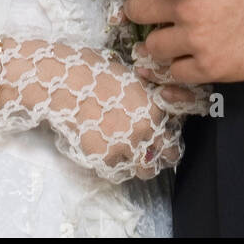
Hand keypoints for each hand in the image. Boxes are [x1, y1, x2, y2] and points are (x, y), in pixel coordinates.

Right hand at [36, 44, 189, 181]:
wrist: (70, 84)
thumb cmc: (98, 74)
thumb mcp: (133, 81)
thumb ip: (147, 100)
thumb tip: (153, 112)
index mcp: (155, 109)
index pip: (173, 132)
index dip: (168, 136)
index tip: (162, 138)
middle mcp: (146, 131)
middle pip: (168, 155)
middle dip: (163, 155)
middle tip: (153, 153)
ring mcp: (127, 147)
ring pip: (146, 170)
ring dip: (142, 165)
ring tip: (132, 157)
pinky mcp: (106, 159)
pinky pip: (118, 170)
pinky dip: (115, 163)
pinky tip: (107, 150)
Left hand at [113, 0, 243, 83]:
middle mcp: (183, 3)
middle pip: (134, 9)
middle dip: (137, 9)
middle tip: (147, 10)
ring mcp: (193, 38)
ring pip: (151, 46)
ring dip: (157, 42)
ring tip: (164, 41)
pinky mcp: (206, 67)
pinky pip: (175, 73)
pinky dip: (179, 67)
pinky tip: (187, 61)